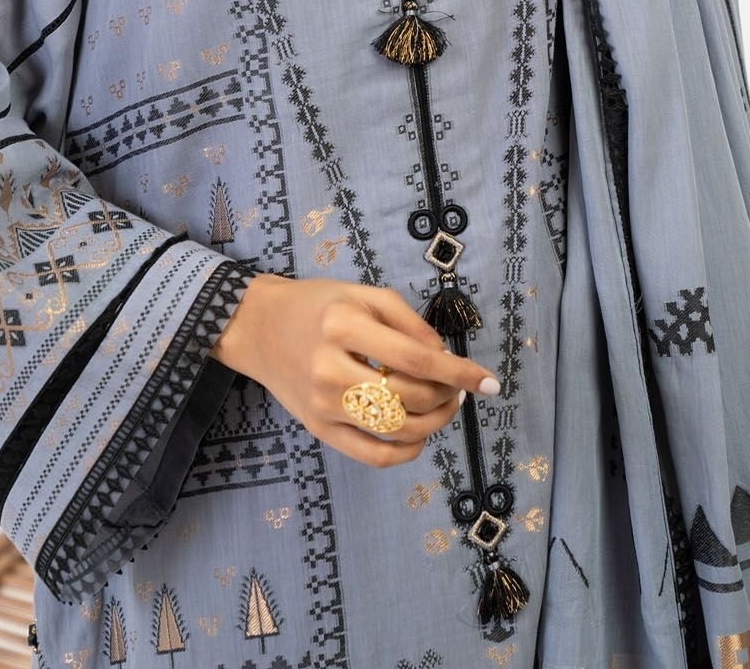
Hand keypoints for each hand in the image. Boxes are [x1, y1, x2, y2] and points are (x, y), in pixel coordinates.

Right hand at [212, 272, 501, 468]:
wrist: (259, 327)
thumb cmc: (317, 305)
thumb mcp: (363, 294)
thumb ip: (408, 322)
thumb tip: (444, 357)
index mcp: (343, 326)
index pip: (416, 359)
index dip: (459, 373)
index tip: (491, 381)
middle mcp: (331, 369)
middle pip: (409, 397)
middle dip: (448, 395)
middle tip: (460, 385)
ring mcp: (324, 406)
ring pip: (396, 430)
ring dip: (434, 422)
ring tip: (446, 404)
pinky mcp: (319, 430)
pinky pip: (372, 455)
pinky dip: (406, 451)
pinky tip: (421, 435)